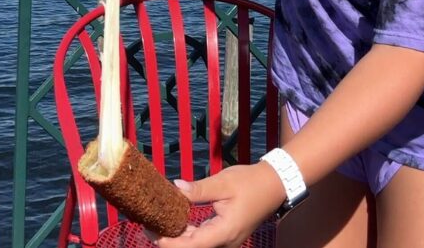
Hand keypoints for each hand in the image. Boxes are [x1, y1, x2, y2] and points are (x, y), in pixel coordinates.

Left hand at [148, 163, 283, 247]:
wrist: (274, 185)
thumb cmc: (250, 183)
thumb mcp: (223, 183)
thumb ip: (199, 189)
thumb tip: (175, 188)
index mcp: (225, 231)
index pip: (193, 244)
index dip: (170, 242)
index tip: (152, 233)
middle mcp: (226, 241)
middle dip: (170, 241)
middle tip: (149, 226)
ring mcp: (227, 240)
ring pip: (198, 245)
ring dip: (178, 238)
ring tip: (157, 224)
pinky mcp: (226, 235)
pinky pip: (204, 239)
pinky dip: (188, 233)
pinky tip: (175, 222)